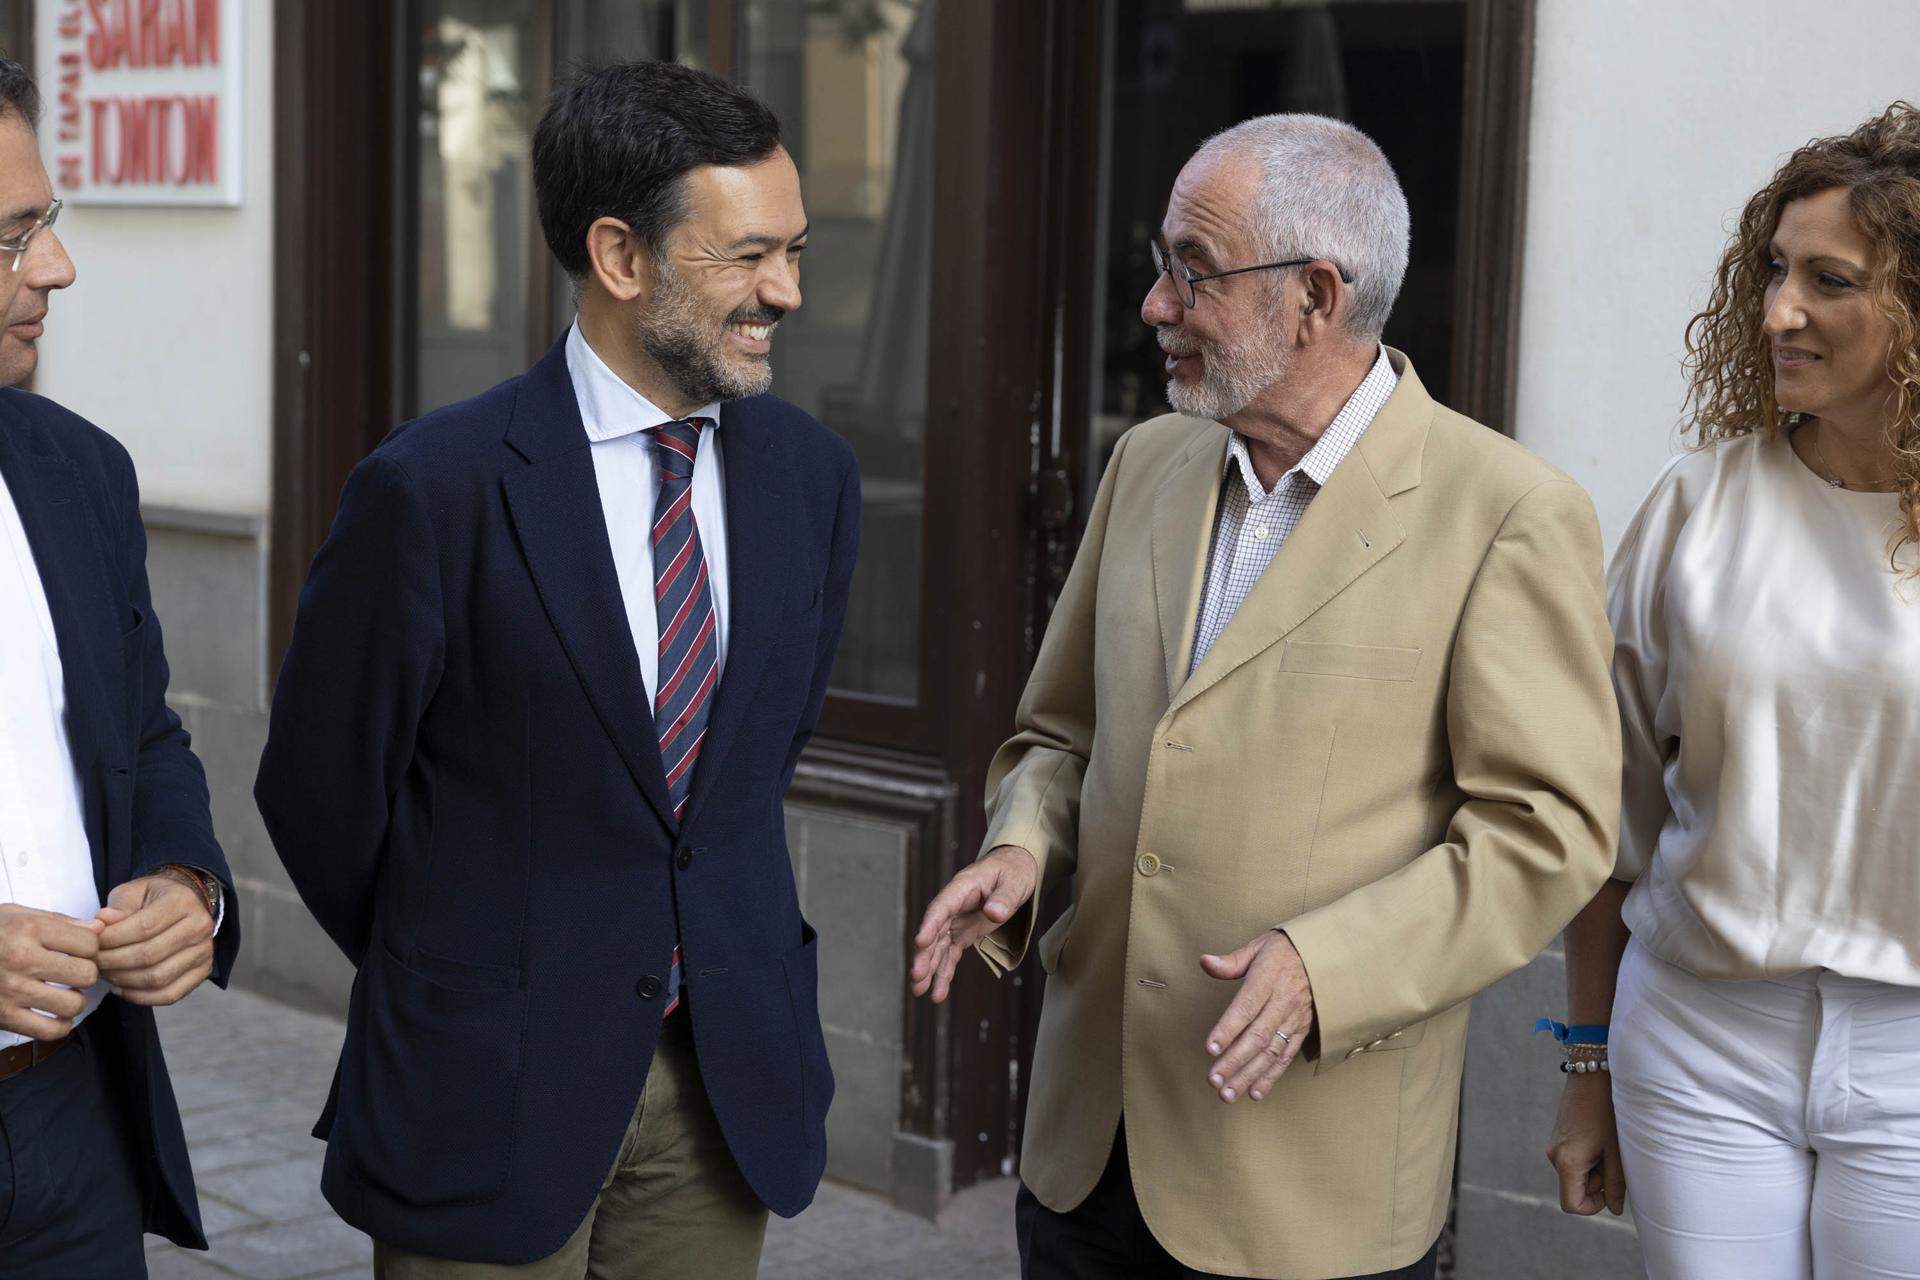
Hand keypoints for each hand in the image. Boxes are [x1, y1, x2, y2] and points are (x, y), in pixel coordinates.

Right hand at [0, 904, 104, 1040]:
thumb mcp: (16, 914)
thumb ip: (59, 920)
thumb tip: (100, 928)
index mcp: (28, 930)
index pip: (88, 943)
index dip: (90, 947)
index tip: (78, 950)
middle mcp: (22, 960)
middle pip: (86, 974)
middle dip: (85, 974)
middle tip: (72, 973)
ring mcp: (12, 991)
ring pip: (73, 1004)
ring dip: (74, 1001)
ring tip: (63, 993)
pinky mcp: (3, 1017)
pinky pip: (50, 1031)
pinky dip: (59, 1025)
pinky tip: (54, 1014)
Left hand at [95, 873, 215, 1006]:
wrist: (184, 905)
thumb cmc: (153, 899)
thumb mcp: (133, 892)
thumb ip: (117, 906)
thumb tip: (102, 922)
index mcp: (182, 902)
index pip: (143, 928)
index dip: (112, 940)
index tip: (91, 944)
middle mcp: (200, 926)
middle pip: (149, 955)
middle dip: (113, 963)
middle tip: (93, 962)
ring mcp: (205, 951)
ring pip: (157, 978)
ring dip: (124, 981)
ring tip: (106, 974)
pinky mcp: (202, 972)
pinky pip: (169, 995)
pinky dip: (140, 997)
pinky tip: (121, 988)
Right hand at [909, 846, 1038, 1002]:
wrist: (1015, 870)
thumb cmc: (1013, 872)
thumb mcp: (1014, 882)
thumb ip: (1004, 897)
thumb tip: (993, 913)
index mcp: (962, 887)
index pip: (942, 907)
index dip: (930, 924)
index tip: (919, 943)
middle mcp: (954, 905)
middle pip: (934, 931)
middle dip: (924, 955)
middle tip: (917, 977)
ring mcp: (957, 920)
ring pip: (938, 947)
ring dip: (929, 969)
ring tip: (918, 991)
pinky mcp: (963, 932)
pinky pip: (951, 953)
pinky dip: (944, 972)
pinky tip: (937, 992)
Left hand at [1200, 930, 1314, 1102]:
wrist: (1327, 957)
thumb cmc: (1285, 951)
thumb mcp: (1259, 947)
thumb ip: (1231, 961)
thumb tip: (1205, 962)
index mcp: (1268, 979)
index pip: (1246, 1007)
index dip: (1228, 1029)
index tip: (1210, 1048)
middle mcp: (1283, 1002)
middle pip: (1257, 1036)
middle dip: (1234, 1061)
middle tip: (1214, 1081)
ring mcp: (1295, 1019)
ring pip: (1271, 1052)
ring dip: (1249, 1075)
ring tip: (1228, 1094)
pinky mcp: (1302, 1031)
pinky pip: (1286, 1057)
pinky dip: (1271, 1077)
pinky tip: (1254, 1092)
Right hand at [1547, 1074, 1625, 1215]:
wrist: (1591, 1075)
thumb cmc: (1607, 1112)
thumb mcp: (1616, 1151)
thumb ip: (1615, 1184)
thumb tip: (1615, 1209)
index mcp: (1567, 1163)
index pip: (1572, 1205)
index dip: (1593, 1207)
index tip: (1611, 1192)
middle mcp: (1555, 1156)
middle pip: (1575, 1189)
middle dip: (1598, 1183)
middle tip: (1614, 1159)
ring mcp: (1554, 1146)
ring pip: (1576, 1174)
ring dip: (1596, 1168)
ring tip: (1609, 1144)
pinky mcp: (1558, 1137)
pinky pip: (1574, 1160)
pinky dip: (1590, 1157)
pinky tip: (1601, 1137)